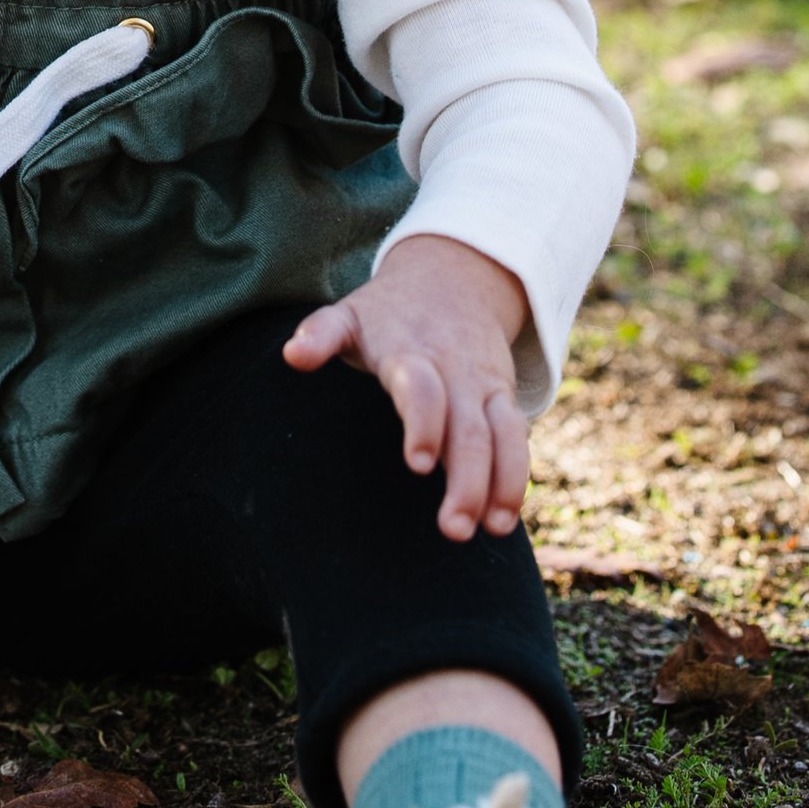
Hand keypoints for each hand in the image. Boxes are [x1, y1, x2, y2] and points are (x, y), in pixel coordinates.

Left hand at [283, 236, 532, 542]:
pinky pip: (516, 436)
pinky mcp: (504, 395)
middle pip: (469, 428)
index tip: (417, 464)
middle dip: (467, 480)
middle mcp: (454, 371)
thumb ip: (320, 335)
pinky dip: (516, 475)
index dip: (424, 423)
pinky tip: (503, 517)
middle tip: (452, 529)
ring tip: (493, 530)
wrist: (451, 277)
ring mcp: (483, 384)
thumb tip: (291, 356)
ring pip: (503, 435)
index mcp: (409, 353)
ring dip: (502, 484)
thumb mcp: (348, 314)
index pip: (421, 387)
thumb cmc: (385, 313)